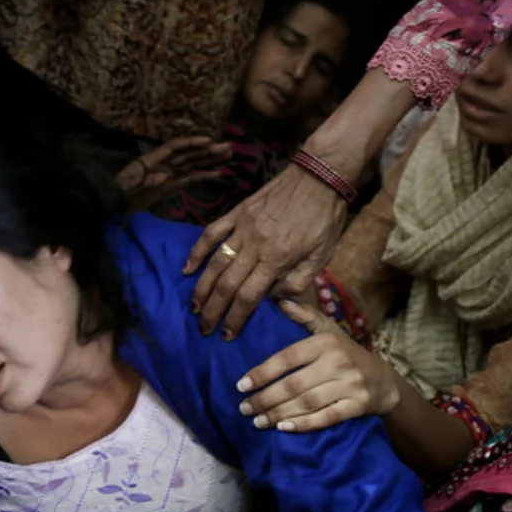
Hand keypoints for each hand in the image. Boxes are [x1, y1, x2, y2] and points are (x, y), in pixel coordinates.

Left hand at [115, 136, 233, 209]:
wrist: (113, 202)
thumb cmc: (120, 190)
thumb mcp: (131, 185)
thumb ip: (147, 181)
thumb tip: (166, 176)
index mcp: (154, 159)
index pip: (176, 147)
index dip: (192, 143)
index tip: (209, 141)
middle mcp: (164, 163)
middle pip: (189, 153)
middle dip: (208, 150)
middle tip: (228, 147)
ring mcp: (169, 173)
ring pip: (193, 164)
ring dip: (210, 159)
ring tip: (228, 155)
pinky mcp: (171, 186)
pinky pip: (190, 178)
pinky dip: (203, 175)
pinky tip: (217, 173)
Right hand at [184, 166, 345, 338]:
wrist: (319, 176)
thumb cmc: (324, 219)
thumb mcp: (322, 256)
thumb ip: (298, 281)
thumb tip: (274, 301)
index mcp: (277, 259)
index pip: (249, 297)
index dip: (235, 318)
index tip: (226, 335)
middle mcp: (255, 246)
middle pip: (227, 285)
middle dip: (213, 311)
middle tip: (204, 328)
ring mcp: (242, 228)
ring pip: (215, 263)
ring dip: (202, 288)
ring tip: (195, 307)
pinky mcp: (237, 213)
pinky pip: (211, 233)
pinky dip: (197, 251)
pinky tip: (187, 269)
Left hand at [237, 298, 397, 431]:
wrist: (384, 380)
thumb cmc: (347, 353)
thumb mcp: (329, 330)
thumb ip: (304, 316)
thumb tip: (279, 301)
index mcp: (325, 343)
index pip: (287, 357)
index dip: (262, 372)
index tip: (241, 385)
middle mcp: (337, 362)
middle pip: (293, 384)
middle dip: (265, 398)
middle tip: (244, 408)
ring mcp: (349, 385)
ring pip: (307, 402)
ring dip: (278, 413)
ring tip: (258, 421)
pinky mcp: (358, 405)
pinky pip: (326, 417)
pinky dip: (304, 424)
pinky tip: (284, 427)